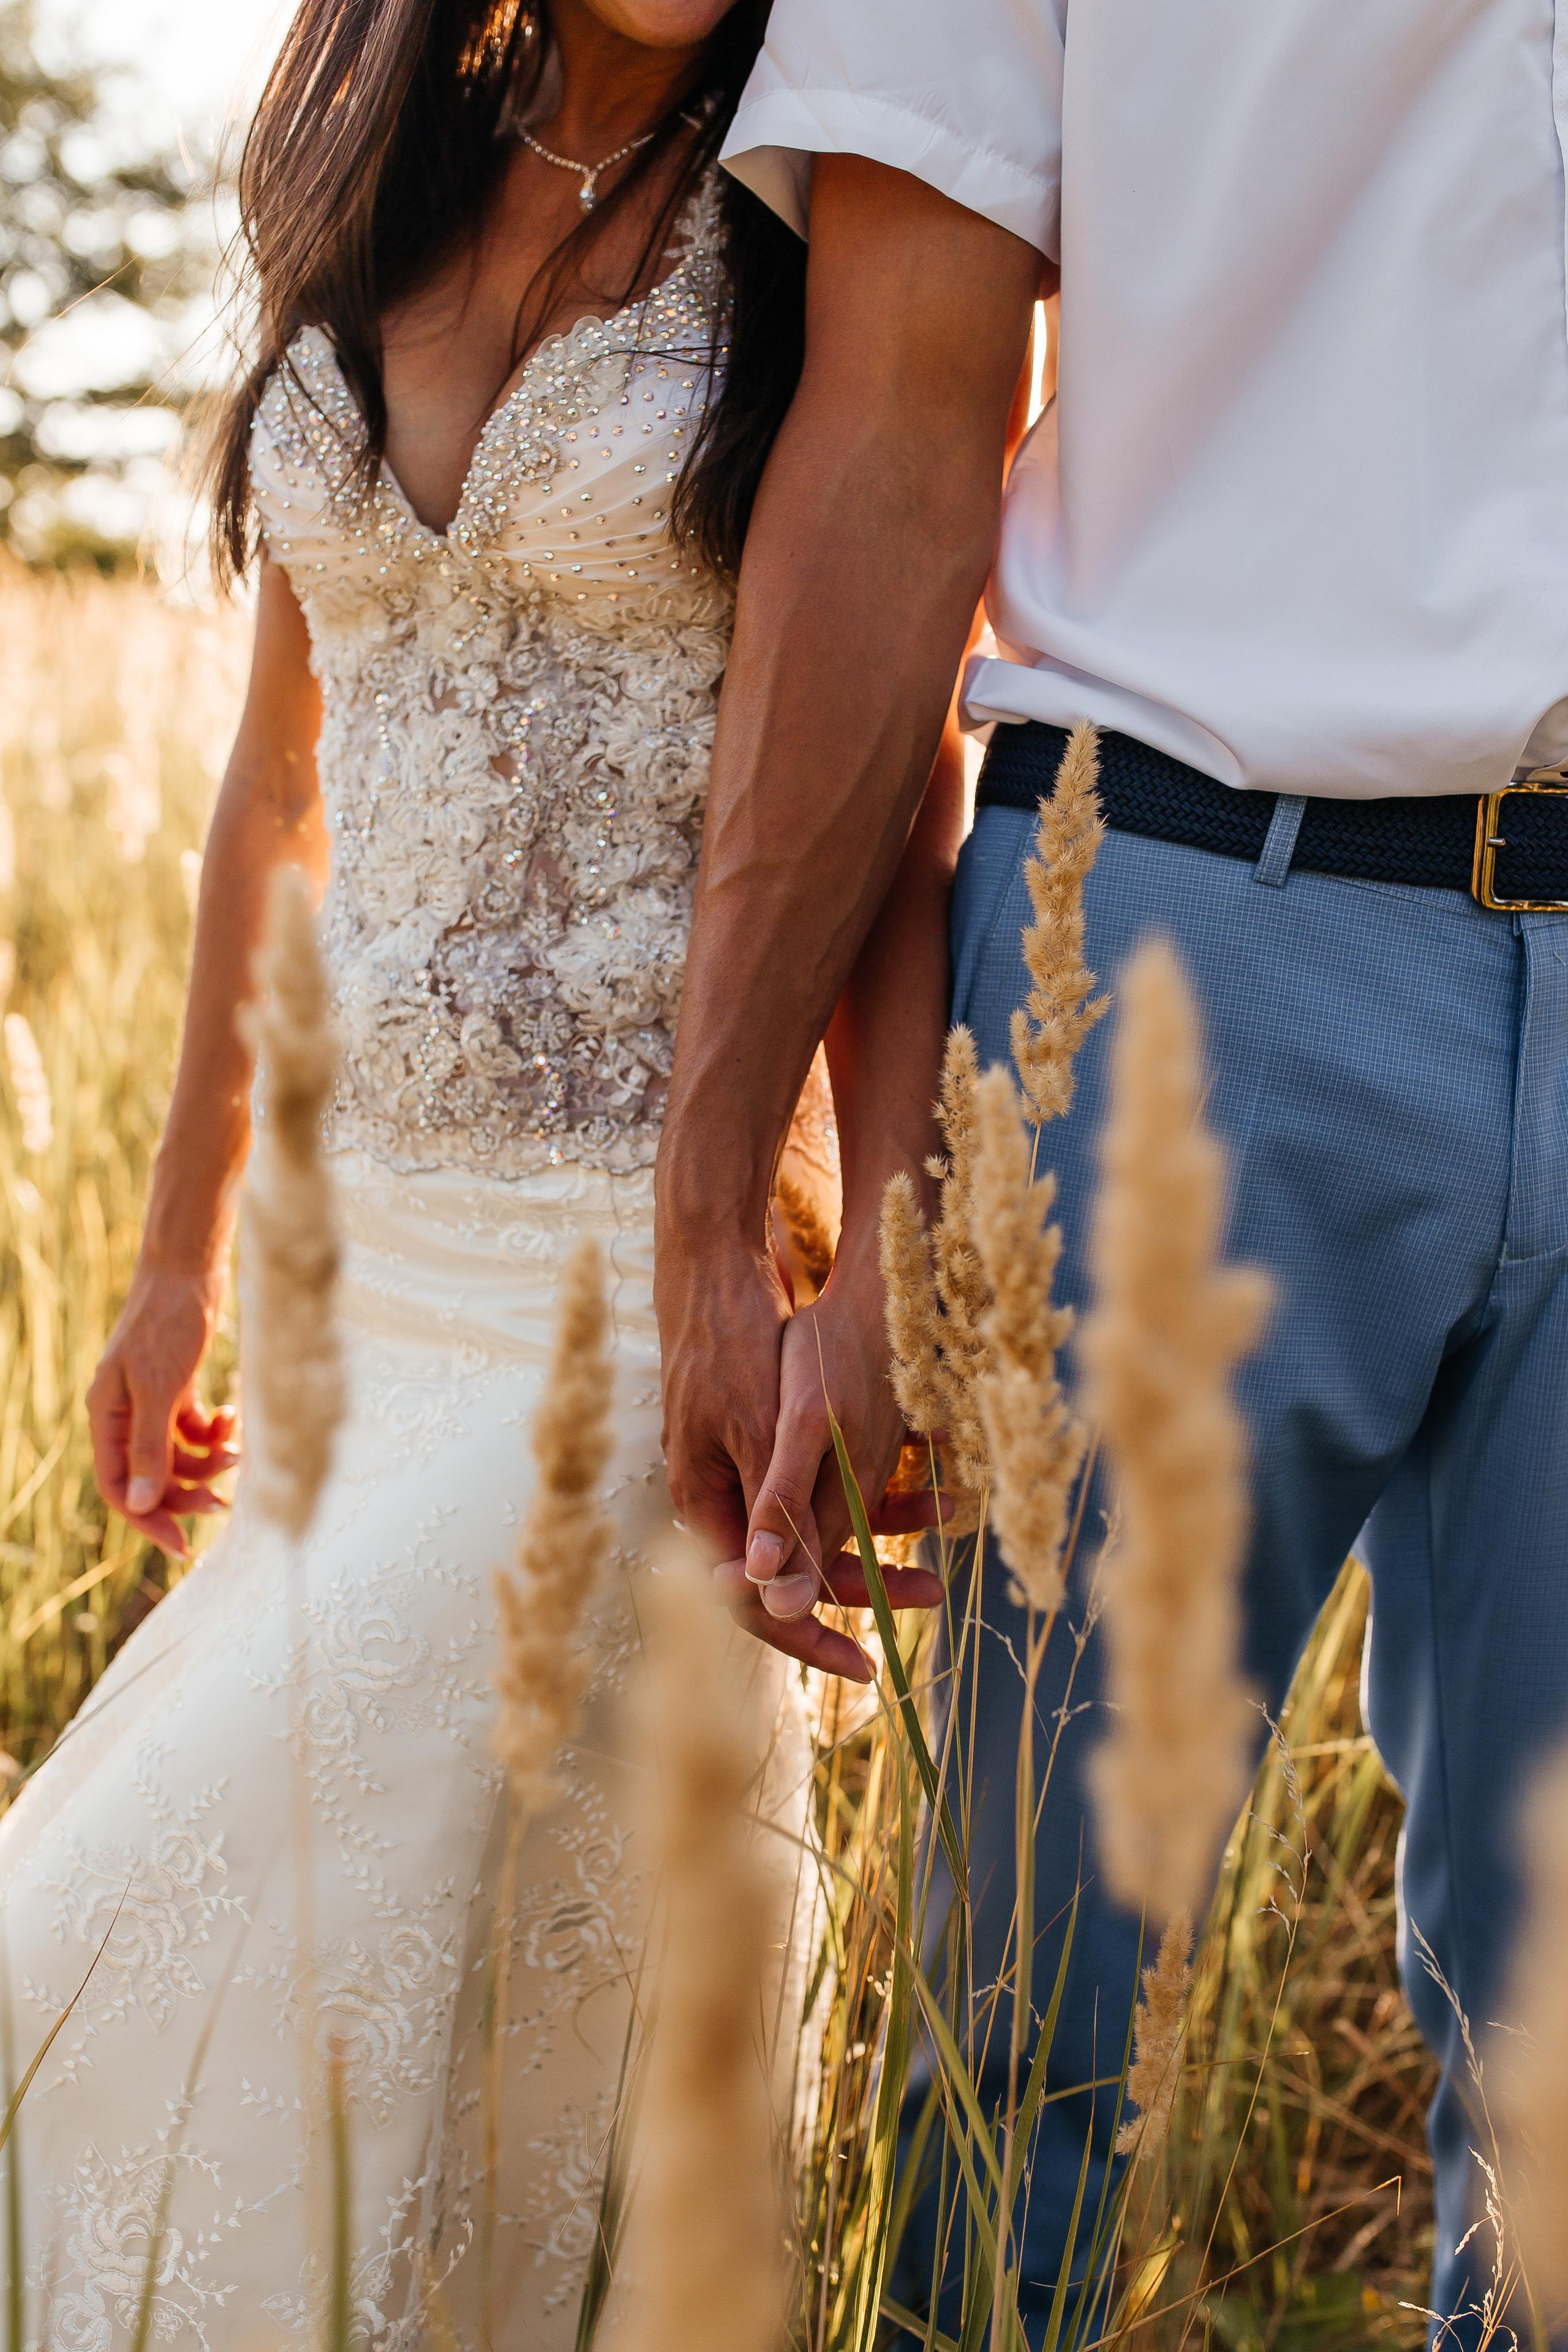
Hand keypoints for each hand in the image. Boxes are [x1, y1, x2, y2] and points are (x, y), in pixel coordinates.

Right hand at [87, 1261, 236, 1556]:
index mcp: (106, 1417)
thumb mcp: (159, 1387)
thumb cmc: (168, 1322)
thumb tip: (142, 1505)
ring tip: (236, 1451)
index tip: (182, 1545)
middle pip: (150, 1477)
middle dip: (186, 1491)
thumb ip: (150, 1447)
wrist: (189, 1268)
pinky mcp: (179, 1389)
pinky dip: (215, 1432)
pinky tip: (232, 1418)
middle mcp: (124, 1414)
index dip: (148, 1518)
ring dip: (207, 1461)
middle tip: (223, 1503)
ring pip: (177, 1456)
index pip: (118, 1487)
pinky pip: (195, 1430)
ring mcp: (152, 1402)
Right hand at [727, 1270, 947, 1681]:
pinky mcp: (776, 1431)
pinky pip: (827, 1476)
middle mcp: (725, 1491)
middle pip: (793, 1565)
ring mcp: (747, 1461)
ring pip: (820, 1518)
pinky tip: (931, 1467)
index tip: (869, 1665)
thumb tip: (781, 1603)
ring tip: (950, 1517)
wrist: (722, 1266)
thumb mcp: (773, 1435)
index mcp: (707, 1503)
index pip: (752, 1598)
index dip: (809, 1634)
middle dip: (864, 1579)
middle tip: (932, 1590)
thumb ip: (781, 1515)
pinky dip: (877, 1478)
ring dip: (885, 1522)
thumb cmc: (741, 1346)